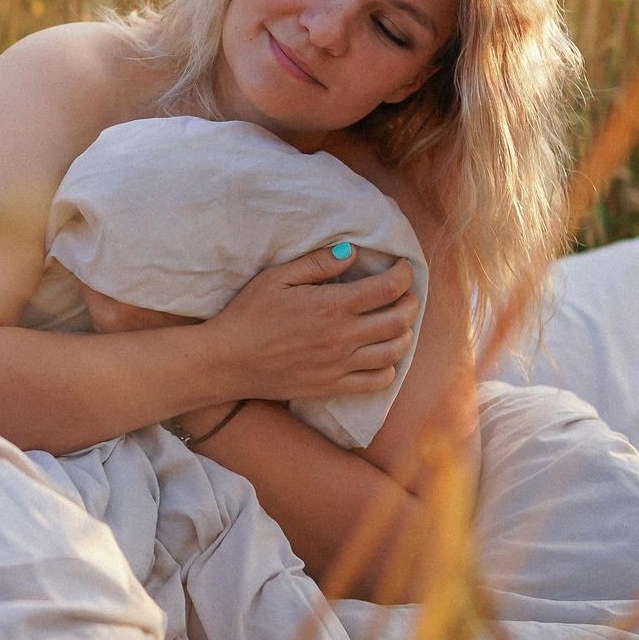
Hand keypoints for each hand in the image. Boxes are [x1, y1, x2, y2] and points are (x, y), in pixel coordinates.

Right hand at [200, 247, 416, 401]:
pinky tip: (381, 356)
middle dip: (411, 302)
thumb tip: (352, 252)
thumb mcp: (278, 277)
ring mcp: (340, 365)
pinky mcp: (332, 386)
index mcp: (332, 306)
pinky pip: (376, 382)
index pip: (388, 288)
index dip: (404, 274)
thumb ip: (318, 263)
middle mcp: (343, 337)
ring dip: (404, 334)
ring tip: (398, 323)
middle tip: (405, 293)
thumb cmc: (249, 314)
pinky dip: (388, 368)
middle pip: (400, 320)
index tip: (401, 267)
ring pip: (395, 352)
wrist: (228, 361)